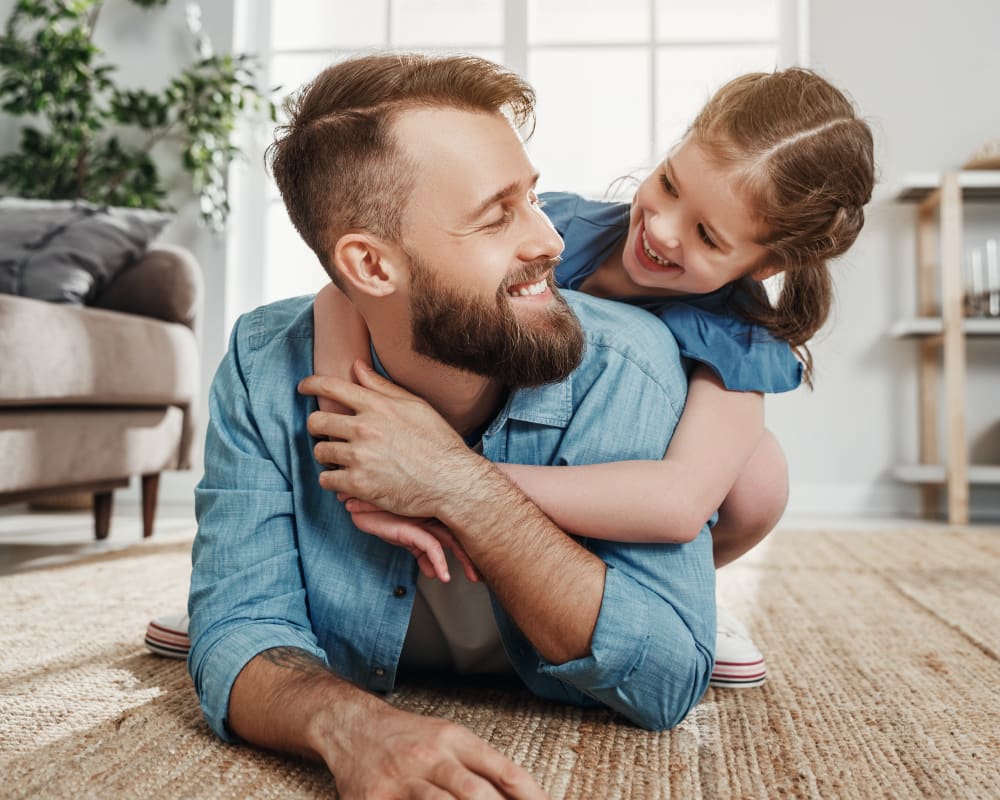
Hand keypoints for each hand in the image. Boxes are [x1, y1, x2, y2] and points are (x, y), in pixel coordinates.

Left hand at [299, 362, 484, 518]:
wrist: (452, 481)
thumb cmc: (438, 442)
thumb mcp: (416, 406)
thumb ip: (383, 387)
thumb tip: (357, 367)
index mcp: (377, 406)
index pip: (331, 387)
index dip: (311, 384)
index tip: (303, 387)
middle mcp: (364, 428)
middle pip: (317, 421)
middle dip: (319, 427)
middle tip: (329, 434)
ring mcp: (359, 457)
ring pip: (320, 452)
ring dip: (328, 456)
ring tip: (344, 459)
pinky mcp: (358, 484)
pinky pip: (327, 480)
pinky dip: (333, 480)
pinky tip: (346, 479)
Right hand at [329, 704, 547, 798]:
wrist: (351, 725)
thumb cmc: (408, 737)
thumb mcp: (447, 738)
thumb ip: (480, 765)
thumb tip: (520, 794)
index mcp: (454, 740)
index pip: (501, 770)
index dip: (529, 796)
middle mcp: (430, 756)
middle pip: (474, 792)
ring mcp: (402, 779)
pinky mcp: (375, 798)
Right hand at [343, 496, 480, 582]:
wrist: (359, 504)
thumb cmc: (382, 515)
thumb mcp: (406, 538)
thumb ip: (422, 553)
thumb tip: (436, 573)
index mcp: (437, 516)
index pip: (463, 530)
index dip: (476, 546)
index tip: (486, 565)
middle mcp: (435, 515)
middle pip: (465, 534)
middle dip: (477, 553)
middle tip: (488, 572)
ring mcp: (425, 519)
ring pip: (453, 541)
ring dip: (465, 561)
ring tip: (473, 578)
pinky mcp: (412, 526)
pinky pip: (431, 546)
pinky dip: (438, 562)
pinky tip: (441, 575)